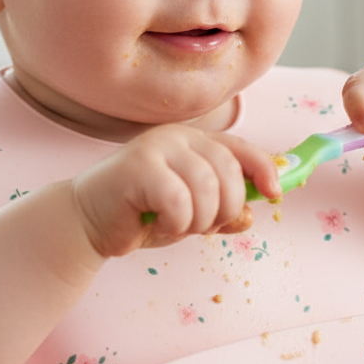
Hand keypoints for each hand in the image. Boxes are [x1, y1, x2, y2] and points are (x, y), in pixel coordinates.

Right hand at [70, 125, 281, 257]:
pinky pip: (179, 201)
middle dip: (226, 208)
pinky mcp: (138, 166)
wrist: (87, 222)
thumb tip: (253, 215)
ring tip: (177, 225)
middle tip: (203, 226)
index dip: (265, 170)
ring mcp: (157, 148)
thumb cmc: (141, 215)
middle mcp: (177, 137)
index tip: (276, 194)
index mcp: (194, 141)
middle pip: (230, 170)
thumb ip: (222, 212)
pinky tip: (157, 224)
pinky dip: (176, 223)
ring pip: (208, 188)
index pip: (241, 149)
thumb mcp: (192, 215)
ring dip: (199, 220)